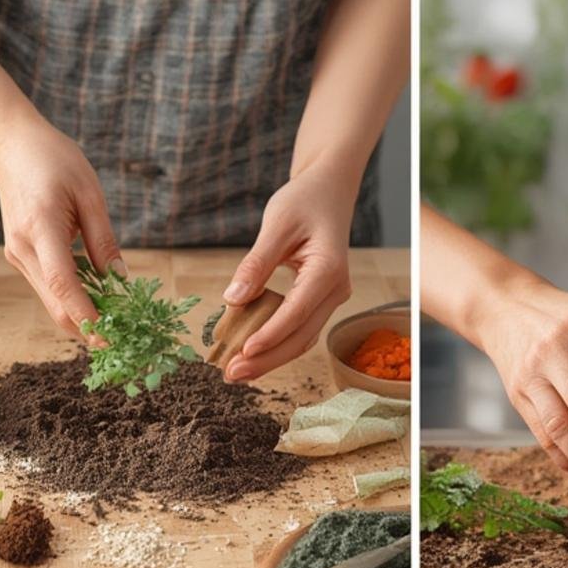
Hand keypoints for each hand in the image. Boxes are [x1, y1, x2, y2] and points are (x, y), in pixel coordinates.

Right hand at [0, 117, 124, 338]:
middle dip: (88, 328)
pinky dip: (71, 301)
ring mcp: (17, 255)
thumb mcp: (89, 193)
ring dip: (81, 317)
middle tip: (121, 342)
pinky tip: (96, 302)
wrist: (10, 144)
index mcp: (41, 227)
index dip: (88, 315)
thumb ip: (104, 240)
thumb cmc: (53, 159)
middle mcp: (23, 248)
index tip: (112, 339)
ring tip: (116, 325)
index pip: (65, 284)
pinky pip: (48, 289)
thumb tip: (120, 281)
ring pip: (51, 302)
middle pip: (56, 304)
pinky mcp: (19, 257)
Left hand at [220, 164, 354, 380]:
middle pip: (301, 336)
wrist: (329, 192)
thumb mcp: (276, 223)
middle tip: (231, 374)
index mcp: (329, 270)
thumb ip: (256, 263)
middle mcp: (336, 291)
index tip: (243, 351)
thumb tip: (233, 300)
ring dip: (270, 359)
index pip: (297, 312)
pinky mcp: (319, 303)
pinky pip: (298, 331)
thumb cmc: (304, 201)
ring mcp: (330, 300)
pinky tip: (250, 357)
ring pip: (301, 340)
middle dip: (267, 359)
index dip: (270, 334)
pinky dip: (274, 345)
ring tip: (236, 373)